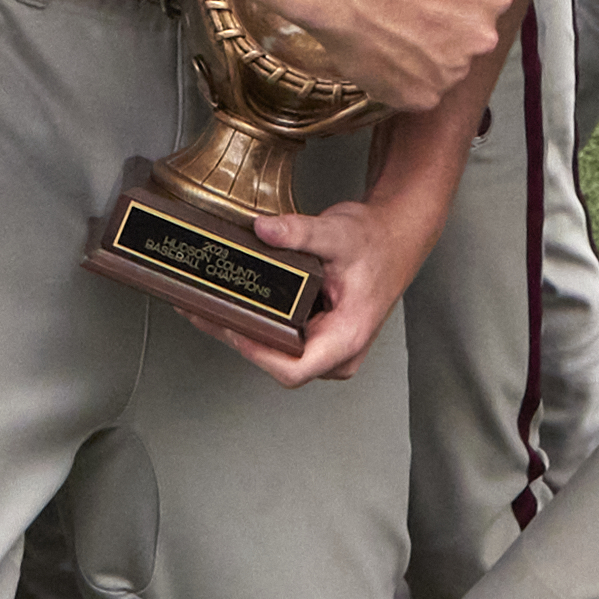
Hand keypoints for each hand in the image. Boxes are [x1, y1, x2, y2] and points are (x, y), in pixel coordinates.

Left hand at [229, 192, 438, 383]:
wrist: (394, 238)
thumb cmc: (376, 243)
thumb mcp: (337, 232)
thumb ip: (299, 232)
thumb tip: (264, 230)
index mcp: (347, 336)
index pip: (294, 368)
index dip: (257, 353)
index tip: (231, 327)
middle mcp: (339, 352)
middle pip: (278, 364)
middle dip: (239, 338)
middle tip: (204, 311)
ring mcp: (328, 349)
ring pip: (277, 355)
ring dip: (243, 332)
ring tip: (208, 307)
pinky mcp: (318, 338)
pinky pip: (281, 341)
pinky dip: (257, 324)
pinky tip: (234, 304)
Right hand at [239, 0, 511, 117]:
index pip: (485, 1)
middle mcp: (481, 38)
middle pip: (467, 36)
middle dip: (444, 27)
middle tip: (409, 10)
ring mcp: (452, 71)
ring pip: (442, 65)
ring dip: (424, 54)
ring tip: (392, 30)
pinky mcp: (422, 96)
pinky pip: (416, 90)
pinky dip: (401, 78)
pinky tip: (383, 50)